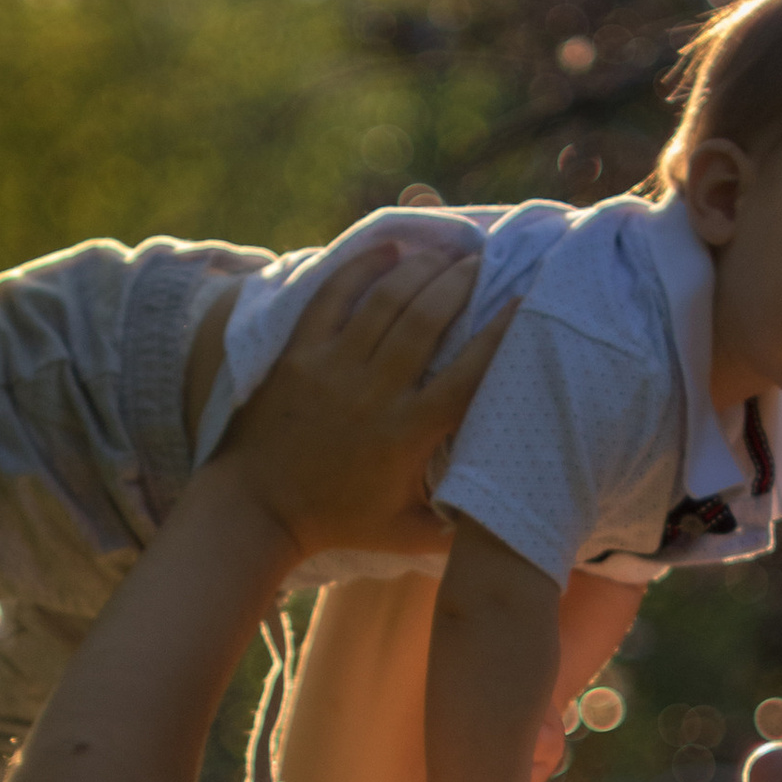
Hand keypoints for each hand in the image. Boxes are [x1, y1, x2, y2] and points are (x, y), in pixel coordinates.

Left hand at [222, 231, 499, 562]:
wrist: (258, 509)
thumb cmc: (339, 521)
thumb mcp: (405, 533)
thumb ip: (457, 525)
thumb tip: (506, 515)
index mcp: (406, 434)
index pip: (466, 374)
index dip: (499, 333)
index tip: (523, 302)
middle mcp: (373, 393)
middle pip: (427, 319)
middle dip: (461, 281)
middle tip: (484, 261)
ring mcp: (331, 367)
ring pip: (385, 299)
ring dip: (421, 268)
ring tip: (446, 253)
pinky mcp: (297, 353)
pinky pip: (331, 296)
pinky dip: (361, 266)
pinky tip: (389, 247)